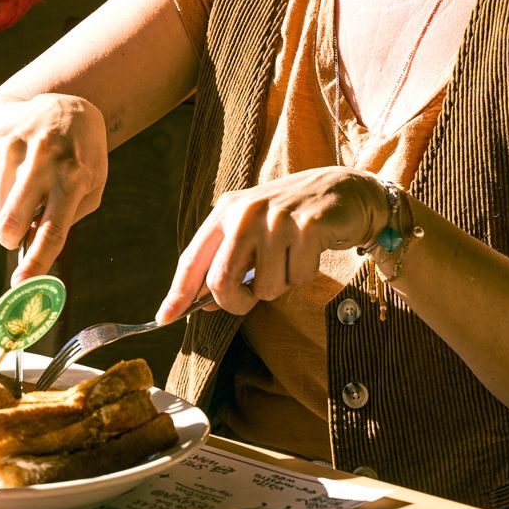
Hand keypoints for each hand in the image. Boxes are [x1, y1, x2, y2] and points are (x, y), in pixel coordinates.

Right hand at [0, 93, 108, 276]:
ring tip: (29, 190)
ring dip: (10, 213)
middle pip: (13, 220)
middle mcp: (46, 159)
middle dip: (9, 240)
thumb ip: (68, 217)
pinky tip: (20, 171)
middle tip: (14, 238)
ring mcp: (18, 147)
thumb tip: (32, 246)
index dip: (38, 260)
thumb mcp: (92, 184)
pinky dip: (4, 191)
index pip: (54, 228)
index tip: (23, 284)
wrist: (66, 106)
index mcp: (76, 176)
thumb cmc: (82, 157)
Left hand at [155, 168, 386, 321]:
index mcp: (226, 211)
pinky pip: (299, 278)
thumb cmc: (292, 218)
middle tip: (251, 297)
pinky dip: (306, 274)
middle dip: (236, 302)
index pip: (192, 258)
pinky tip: (312, 250)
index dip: (178, 293)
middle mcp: (246, 212)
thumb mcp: (252, 232)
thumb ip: (226, 262)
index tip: (164, 318)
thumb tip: (199, 303)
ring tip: (292, 256)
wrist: (344, 190)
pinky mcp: (308, 227)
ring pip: (265, 288)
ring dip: (281, 284)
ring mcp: (277, 218)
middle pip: (221, 282)